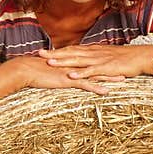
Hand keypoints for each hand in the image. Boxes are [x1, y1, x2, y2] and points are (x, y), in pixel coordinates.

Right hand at [4, 52, 128, 95]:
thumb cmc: (35, 71)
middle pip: (97, 66)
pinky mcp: (68, 80)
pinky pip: (85, 85)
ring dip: (109, 77)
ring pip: (95, 74)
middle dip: (112, 68)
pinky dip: (96, 88)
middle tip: (126, 68)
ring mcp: (72, 72)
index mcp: (71, 62)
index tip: (114, 62)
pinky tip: (106, 92)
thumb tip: (62, 72)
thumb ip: (59, 70)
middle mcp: (74, 65)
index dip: (103, 62)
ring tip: (123, 80)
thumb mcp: (51, 69)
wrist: (26, 69)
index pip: (90, 61)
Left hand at [37, 44, 152, 80]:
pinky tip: (71, 76)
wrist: (141, 57)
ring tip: (49, 63)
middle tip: (39, 54)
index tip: (44, 51)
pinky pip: (91, 71)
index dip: (57, 51)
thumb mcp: (107, 58)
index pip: (72, 49)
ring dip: (63, 61)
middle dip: (54, 54)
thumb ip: (95, 60)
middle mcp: (93, 53)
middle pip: (70, 52)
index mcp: (92, 51)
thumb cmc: (125, 59)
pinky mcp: (106, 68)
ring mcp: (99, 60)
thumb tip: (85, 64)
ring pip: (78, 60)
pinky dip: (81, 73)